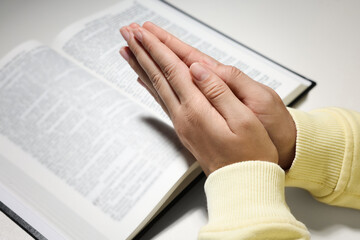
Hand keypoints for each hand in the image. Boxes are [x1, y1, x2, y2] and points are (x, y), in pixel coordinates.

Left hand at [119, 24, 277, 175]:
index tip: (142, 32)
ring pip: (156, 88)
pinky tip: (143, 82)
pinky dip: (150, 87)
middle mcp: (184, 117)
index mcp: (198, 110)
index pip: (173, 70)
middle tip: (128, 33)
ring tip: (128, 51)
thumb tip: (197, 70)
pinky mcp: (184, 130)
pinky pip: (161, 102)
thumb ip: (219, 91)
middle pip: (159, 76)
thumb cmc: (250, 154)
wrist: (242, 183)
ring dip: (141, 67)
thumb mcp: (244, 120)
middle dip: (142, 52)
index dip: (157, 48)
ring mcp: (182, 124)